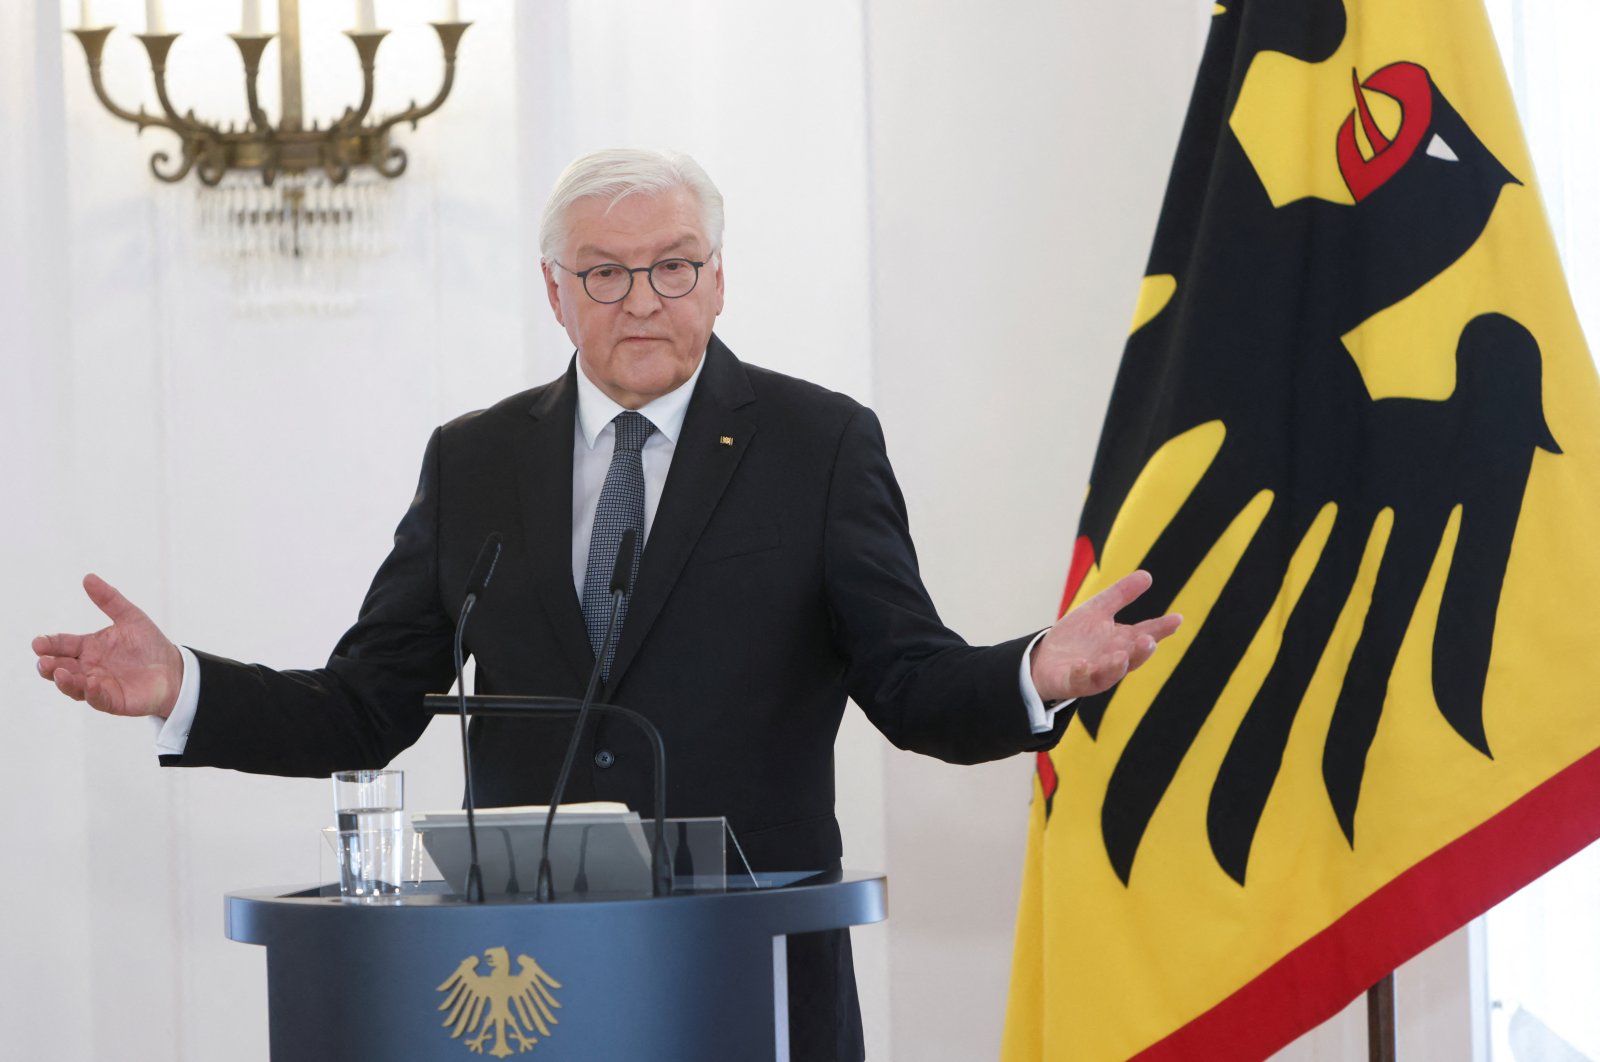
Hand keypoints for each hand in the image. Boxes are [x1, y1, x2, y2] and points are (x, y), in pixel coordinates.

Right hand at [32, 574, 183, 718]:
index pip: (62, 645)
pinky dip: (92, 693)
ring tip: (60, 672)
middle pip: (61, 667)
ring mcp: (98, 685)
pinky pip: (98, 699)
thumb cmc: (149, 644)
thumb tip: (88, 577)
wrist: (174, 669)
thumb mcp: (130, 617)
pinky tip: (90, 684)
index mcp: (88, 647)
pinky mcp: (113, 700)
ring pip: (74, 686)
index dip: (49, 644)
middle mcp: (88, 667)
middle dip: (49, 665)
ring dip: (65, 680)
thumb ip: (109, 599)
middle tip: (43, 660)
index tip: (38, 642)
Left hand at [1030, 570, 1180, 702]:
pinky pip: (1079, 679)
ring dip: (1116, 666)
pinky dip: (1082, 672)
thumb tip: (1147, 575)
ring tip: (1121, 656)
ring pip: (1109, 673)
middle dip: (1141, 651)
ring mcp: (1094, 673)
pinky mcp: (1072, 681)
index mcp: (1122, 642)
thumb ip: (1121, 595)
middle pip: (1132, 657)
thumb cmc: (1078, 636)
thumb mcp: (1098, 609)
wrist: (1046, 659)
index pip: (1146, 634)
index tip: (1177, 618)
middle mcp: (1112, 660)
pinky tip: (1082, 664)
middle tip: (1149, 640)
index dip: (1161, 628)